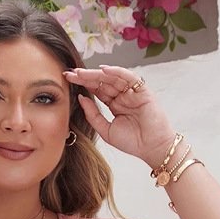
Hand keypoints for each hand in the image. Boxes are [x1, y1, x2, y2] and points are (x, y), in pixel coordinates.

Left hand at [62, 64, 178, 169]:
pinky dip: (116, 72)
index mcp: (114, 104)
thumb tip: (81, 98)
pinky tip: (103, 70)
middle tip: (70, 73)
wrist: (151, 148)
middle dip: (86, 77)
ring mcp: (132, 92)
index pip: (97, 90)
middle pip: (102, 82)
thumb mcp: (106, 130)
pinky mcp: (142, 90)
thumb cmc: (132, 142)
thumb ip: (93, 115)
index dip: (83, 84)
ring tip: (81, 72)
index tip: (68, 80)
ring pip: (112, 77)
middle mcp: (123, 95)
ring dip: (96, 74)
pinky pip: (128, 77)